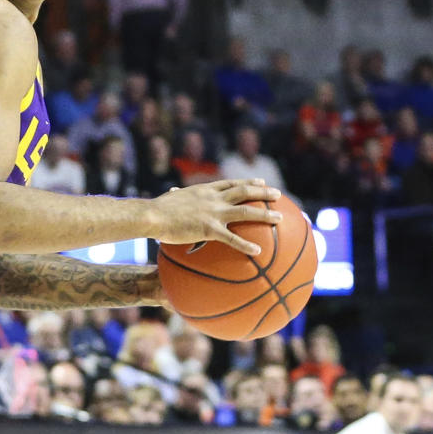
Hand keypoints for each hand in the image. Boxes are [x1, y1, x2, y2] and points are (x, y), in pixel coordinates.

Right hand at [151, 178, 281, 254]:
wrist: (152, 215)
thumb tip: (172, 192)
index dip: (247, 182)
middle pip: (244, 191)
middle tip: (278, 195)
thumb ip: (176, 195)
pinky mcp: (209, 229)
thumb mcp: (170, 198)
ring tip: (280, 218)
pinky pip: (232, 238)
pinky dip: (246, 244)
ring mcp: (213, 212)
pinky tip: (258, 251)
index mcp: (205, 190)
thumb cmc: (158, 210)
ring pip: (245, 211)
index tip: (261, 182)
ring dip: (265, 214)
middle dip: (263, 192)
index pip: (231, 183)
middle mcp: (213, 198)